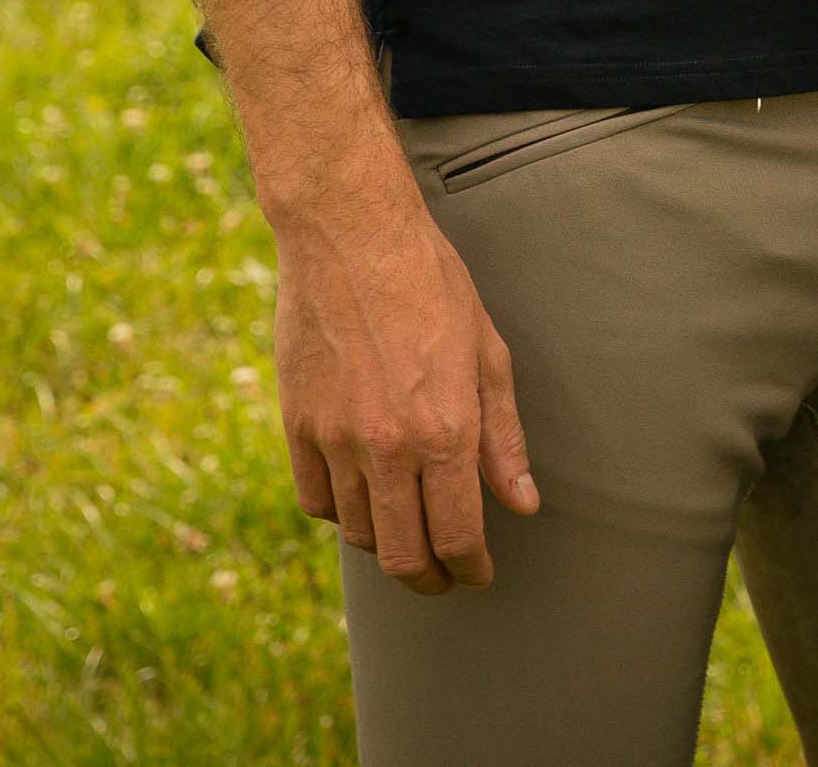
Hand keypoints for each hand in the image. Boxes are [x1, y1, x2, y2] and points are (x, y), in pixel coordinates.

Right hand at [270, 167, 537, 594]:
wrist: (351, 238)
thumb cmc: (432, 286)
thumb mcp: (488, 354)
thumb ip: (504, 437)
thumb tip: (522, 503)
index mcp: (445, 429)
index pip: (457, 535)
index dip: (471, 569)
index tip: (479, 575)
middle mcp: (387, 446)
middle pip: (402, 554)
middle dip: (429, 579)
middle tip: (445, 578)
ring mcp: (335, 439)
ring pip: (357, 533)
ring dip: (386, 546)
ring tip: (410, 535)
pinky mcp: (295, 426)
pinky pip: (316, 500)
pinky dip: (341, 514)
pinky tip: (365, 498)